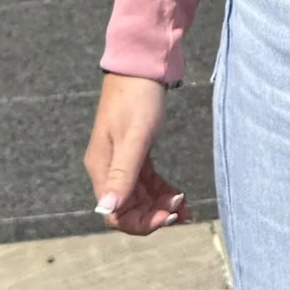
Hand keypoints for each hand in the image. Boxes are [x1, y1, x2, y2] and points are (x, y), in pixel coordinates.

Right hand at [86, 72, 189, 234]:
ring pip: (140, 198)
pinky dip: (163, 192)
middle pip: (128, 209)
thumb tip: (106, 210)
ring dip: (162, 206)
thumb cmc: (137, 98)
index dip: (140, 223)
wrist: (141, 66)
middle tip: (182, 212)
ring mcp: (121, 162)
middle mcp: (108, 169)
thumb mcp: (134, 139)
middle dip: (155, 215)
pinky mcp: (135, 154)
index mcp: (102, 168)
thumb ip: (122, 175)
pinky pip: (147, 183)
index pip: (114, 214)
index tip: (167, 217)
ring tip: (187, 207)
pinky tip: (180, 196)